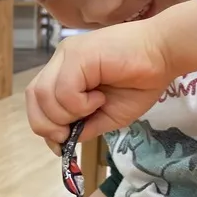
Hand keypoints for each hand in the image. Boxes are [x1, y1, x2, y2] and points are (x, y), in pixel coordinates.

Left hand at [25, 19, 170, 147]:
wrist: (164, 53)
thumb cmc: (141, 80)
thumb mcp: (108, 114)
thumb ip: (85, 125)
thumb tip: (64, 142)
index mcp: (65, 71)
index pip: (36, 100)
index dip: (45, 125)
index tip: (65, 142)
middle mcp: (61, 60)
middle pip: (33, 98)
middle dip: (50, 125)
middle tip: (75, 129)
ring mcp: (68, 54)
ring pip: (44, 96)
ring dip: (69, 113)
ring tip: (96, 105)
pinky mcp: (78, 54)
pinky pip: (64, 90)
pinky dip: (80, 104)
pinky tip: (99, 98)